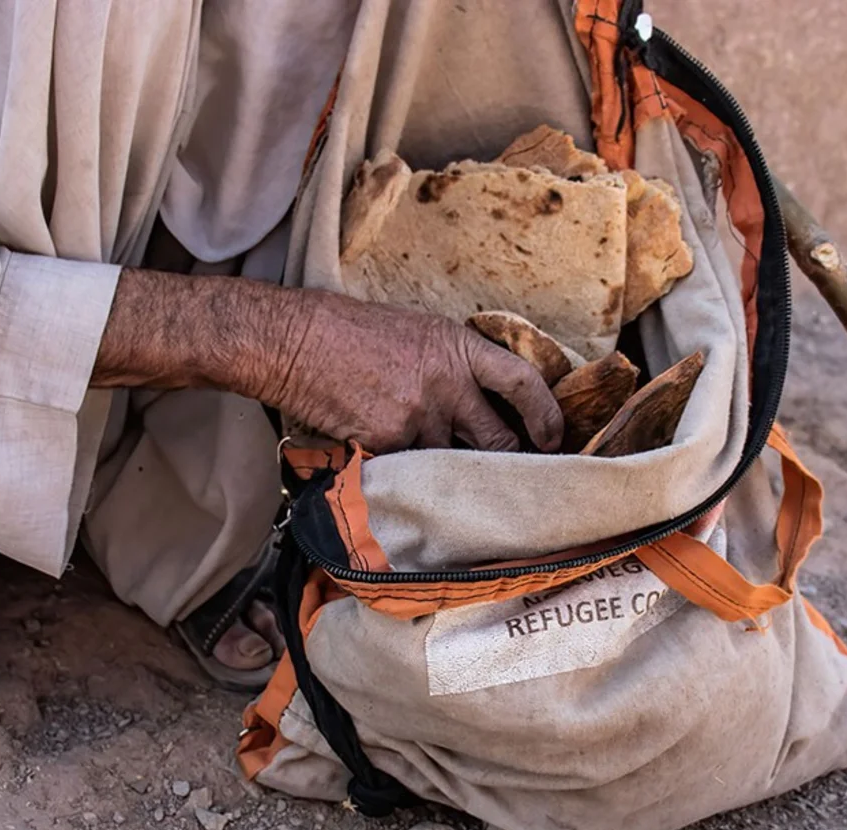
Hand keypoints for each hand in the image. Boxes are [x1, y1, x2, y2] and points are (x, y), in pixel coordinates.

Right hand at [94, 270, 561, 453]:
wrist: (292, 341)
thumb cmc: (350, 333)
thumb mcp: (416, 332)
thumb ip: (454, 365)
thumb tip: (485, 405)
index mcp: (457, 348)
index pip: (523, 383)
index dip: (547, 416)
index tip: (553, 438)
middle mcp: (446, 384)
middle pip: (499, 441)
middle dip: (505, 464)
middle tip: (508, 478)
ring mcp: (416, 418)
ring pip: (453, 464)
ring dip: (451, 474)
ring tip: (443, 479)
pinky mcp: (386, 444)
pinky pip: (413, 474)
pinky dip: (410, 479)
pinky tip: (400, 475)